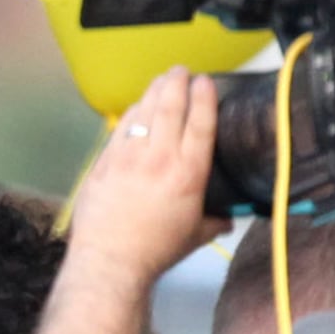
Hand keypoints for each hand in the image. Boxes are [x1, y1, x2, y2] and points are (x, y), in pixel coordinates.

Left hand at [72, 69, 222, 288]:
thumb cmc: (155, 252)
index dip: (204, 95)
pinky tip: (136, 108)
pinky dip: (132, 113)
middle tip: (181, 71)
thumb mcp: (195, 236)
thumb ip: (215, 221)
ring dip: (154, 90)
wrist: (109, 262)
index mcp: (189, 172)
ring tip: (162, 81)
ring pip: (144, 109)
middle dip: (177, 81)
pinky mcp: (104, 162)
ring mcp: (129, 156)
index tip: (205, 81)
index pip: (200, 121)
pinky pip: (121, 127)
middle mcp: (160, 157)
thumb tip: (230, 219)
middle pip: (171, 104)